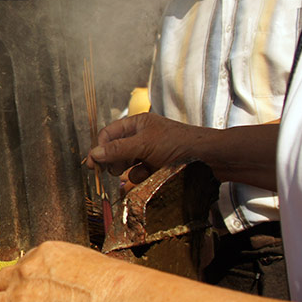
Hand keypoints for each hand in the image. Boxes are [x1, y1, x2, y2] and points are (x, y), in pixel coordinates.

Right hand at [86, 113, 210, 183]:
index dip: (100, 147)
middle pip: (115, 149)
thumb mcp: (144, 145)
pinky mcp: (156, 167)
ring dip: (125, 170)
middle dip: (112, 160)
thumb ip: (118, 149)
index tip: (92, 163)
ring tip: (129, 174)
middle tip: (108, 171)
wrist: (208, 159)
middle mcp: (142, 136)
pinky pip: (138, 173)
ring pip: (126, 163)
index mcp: (138, 123)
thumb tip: (94, 154)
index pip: (110, 133)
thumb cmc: (179, 144)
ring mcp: (149, 152)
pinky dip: (139, 177)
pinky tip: (146, 177)